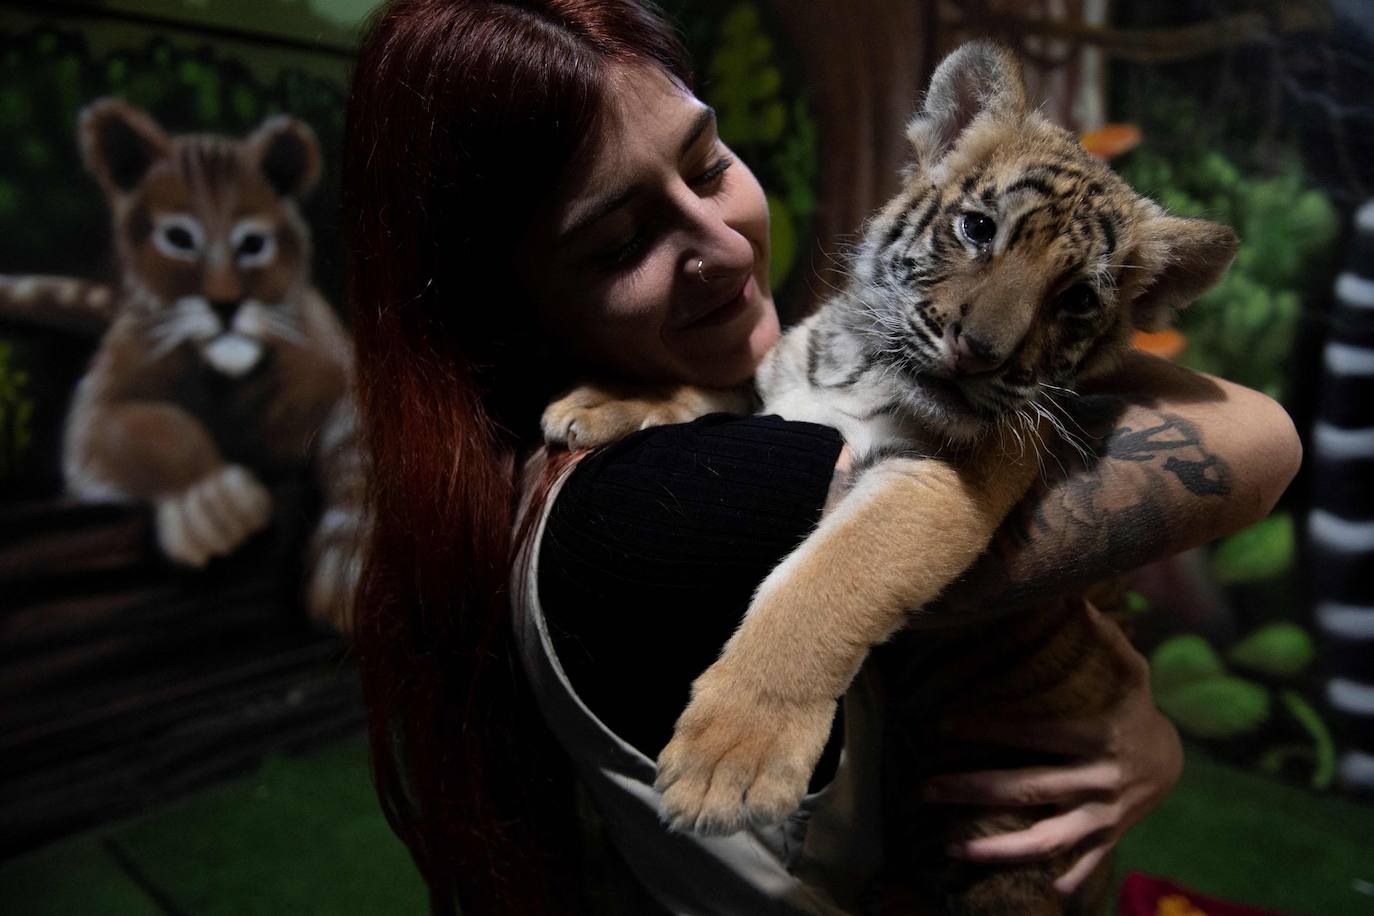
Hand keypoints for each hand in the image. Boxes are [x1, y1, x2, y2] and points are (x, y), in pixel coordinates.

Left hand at [920, 602, 1181, 895]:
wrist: (1173, 763)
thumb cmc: (1134, 709)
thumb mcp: (1130, 671)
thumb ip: (1105, 639)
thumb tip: (1077, 596)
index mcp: (1098, 737)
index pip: (1034, 733)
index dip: (988, 728)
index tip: (942, 724)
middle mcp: (1099, 782)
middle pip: (1028, 789)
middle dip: (972, 790)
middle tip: (924, 788)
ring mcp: (1104, 819)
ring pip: (1047, 840)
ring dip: (998, 849)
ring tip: (950, 847)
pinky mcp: (1106, 841)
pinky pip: (1080, 867)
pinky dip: (1058, 881)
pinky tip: (1017, 888)